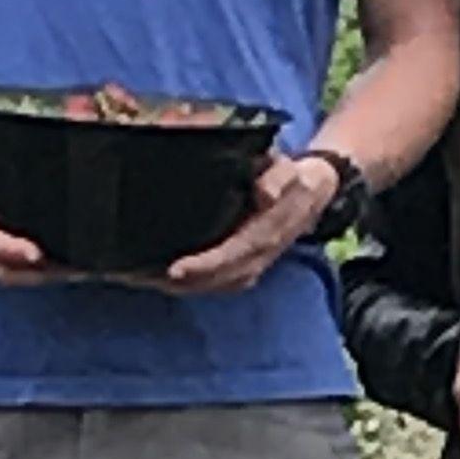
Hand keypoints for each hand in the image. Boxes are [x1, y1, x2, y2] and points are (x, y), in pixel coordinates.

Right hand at [0, 126, 66, 284]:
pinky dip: (36, 271)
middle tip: (79, 267)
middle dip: (40, 273)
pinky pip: (9, 268)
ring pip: (9, 275)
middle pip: (3, 270)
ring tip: (82, 269)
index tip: (36, 253)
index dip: (8, 249)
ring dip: (44, 276)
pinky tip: (64, 262)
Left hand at [162, 144, 338, 296]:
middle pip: (220, 278)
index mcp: (266, 232)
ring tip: (151, 282)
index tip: (176, 269)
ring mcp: (255, 264)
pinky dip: (197, 286)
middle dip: (185, 283)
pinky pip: (222, 283)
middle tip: (146, 279)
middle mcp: (259, 255)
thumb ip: (278, 178)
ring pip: (219, 285)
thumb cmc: (293, 178)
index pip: (231, 254)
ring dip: (186, 288)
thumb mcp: (289, 169)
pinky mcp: (249, 265)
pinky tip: (171, 282)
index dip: (204, 265)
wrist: (313, 192)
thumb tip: (264, 193)